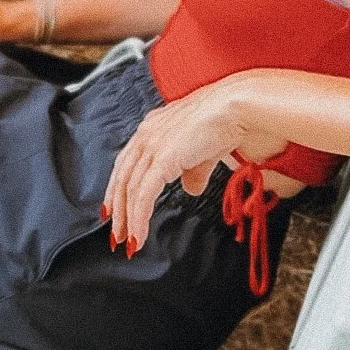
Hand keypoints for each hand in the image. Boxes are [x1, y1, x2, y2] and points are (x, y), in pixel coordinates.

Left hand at [103, 79, 245, 253]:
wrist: (235, 108)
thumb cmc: (225, 121)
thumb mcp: (204, 151)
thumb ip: (193, 170)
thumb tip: (191, 188)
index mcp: (152, 128)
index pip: (126, 163)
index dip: (117, 189)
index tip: (114, 210)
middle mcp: (147, 135)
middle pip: (122, 178)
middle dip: (118, 210)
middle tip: (116, 234)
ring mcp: (152, 146)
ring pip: (129, 190)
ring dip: (127, 220)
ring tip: (128, 241)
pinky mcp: (162, 159)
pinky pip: (143, 195)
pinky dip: (139, 218)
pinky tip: (140, 235)